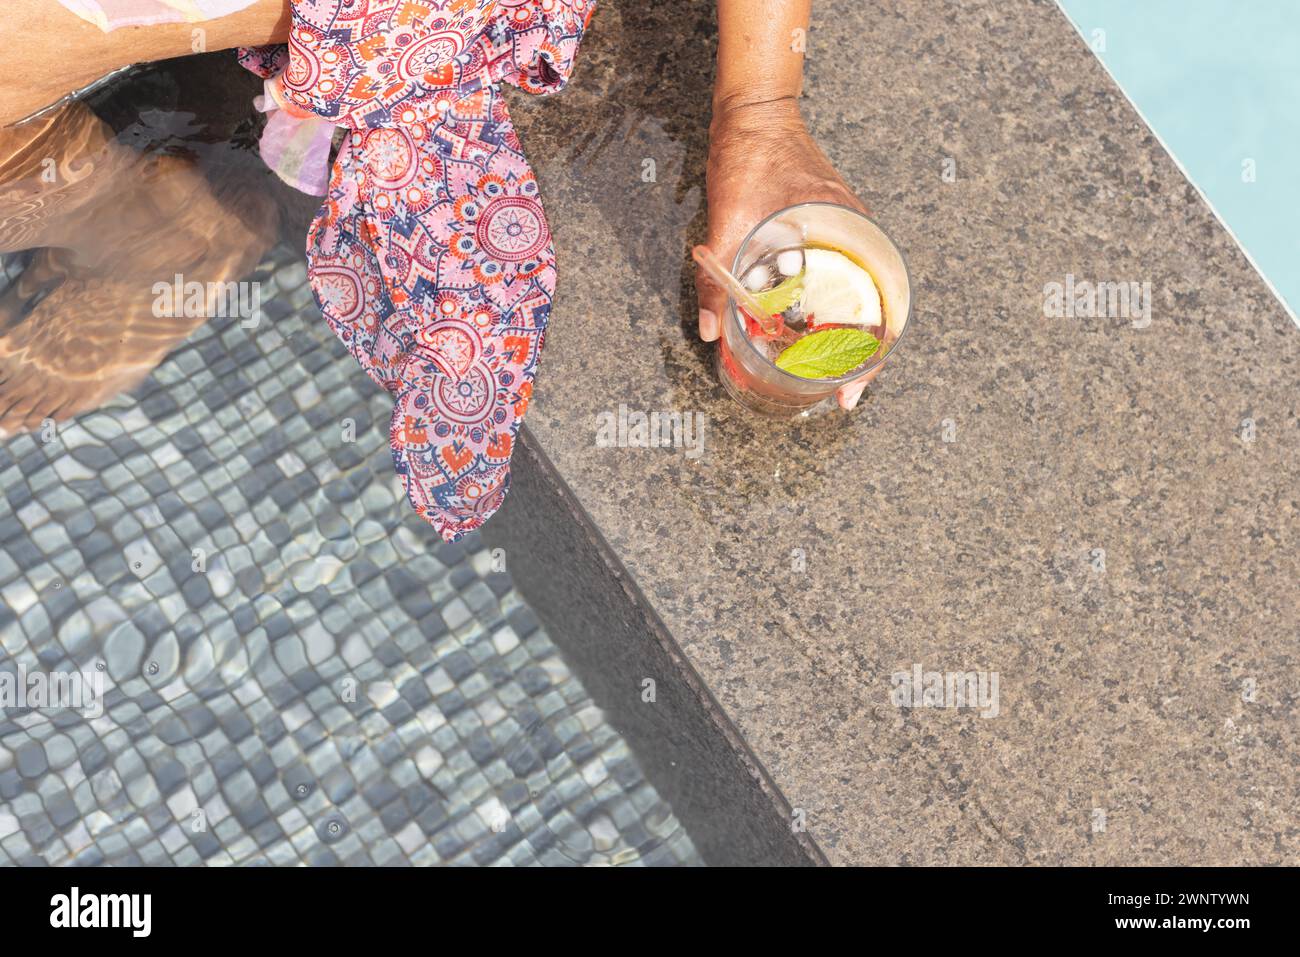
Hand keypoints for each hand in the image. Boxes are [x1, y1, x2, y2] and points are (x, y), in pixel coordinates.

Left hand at [698, 96, 882, 408]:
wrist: (753, 112)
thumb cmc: (751, 155)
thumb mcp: (729, 220)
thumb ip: (716, 279)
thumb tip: (709, 331)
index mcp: (848, 233)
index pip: (880, 308)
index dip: (870, 359)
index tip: (853, 391)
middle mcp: (855, 237)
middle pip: (874, 313)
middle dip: (860, 358)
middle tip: (839, 394)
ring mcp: (845, 234)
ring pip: (859, 299)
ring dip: (848, 337)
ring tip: (829, 373)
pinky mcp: (829, 231)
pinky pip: (841, 280)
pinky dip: (833, 310)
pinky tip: (812, 332)